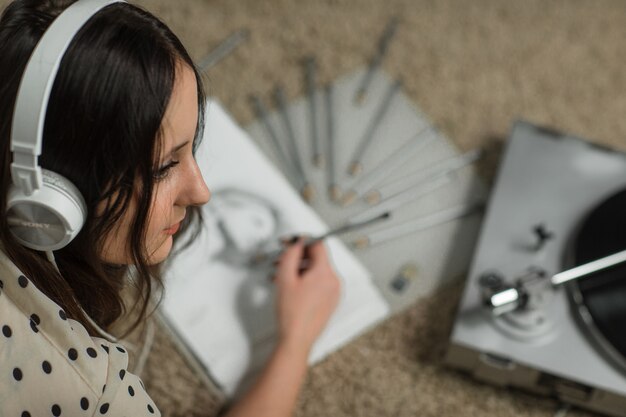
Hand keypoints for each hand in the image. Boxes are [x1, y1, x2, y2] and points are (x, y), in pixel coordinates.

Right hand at [273, 238, 340, 355]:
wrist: (296, 339)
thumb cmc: (292, 314)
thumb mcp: (285, 278)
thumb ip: (291, 254)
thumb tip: (297, 242)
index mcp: (325, 273)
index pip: (318, 244)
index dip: (302, 240)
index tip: (291, 241)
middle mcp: (334, 281)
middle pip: (317, 258)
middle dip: (298, 256)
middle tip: (282, 257)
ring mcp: (334, 292)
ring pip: (317, 271)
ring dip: (300, 268)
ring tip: (282, 274)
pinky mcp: (331, 301)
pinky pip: (320, 283)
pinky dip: (306, 280)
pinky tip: (292, 286)